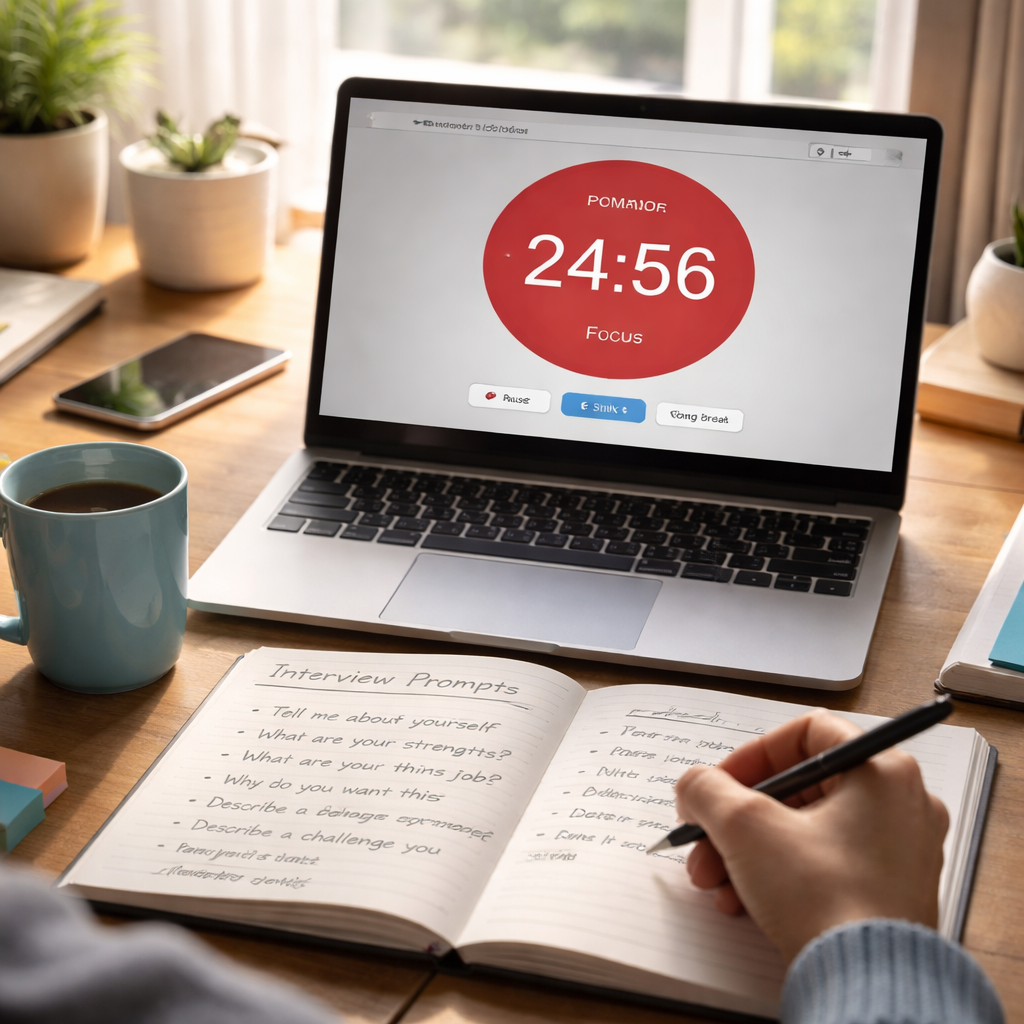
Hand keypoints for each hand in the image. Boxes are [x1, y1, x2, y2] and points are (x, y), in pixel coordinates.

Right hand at [673, 709, 948, 962]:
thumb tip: (694, 786)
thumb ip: (707, 789)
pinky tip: (743, 902)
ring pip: (804, 830)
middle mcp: (901, 804)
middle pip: (798, 789)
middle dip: (737, 818)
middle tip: (706, 838)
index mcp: (883, 771)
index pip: (805, 733)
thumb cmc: (826, 899)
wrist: (867, 983)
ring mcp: (900, 851)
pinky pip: (823, 865)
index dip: (752, 754)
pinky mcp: (889, 891)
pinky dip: (779, 875)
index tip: (721, 784)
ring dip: (748, 850)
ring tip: (716, 881)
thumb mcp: (745, 827)